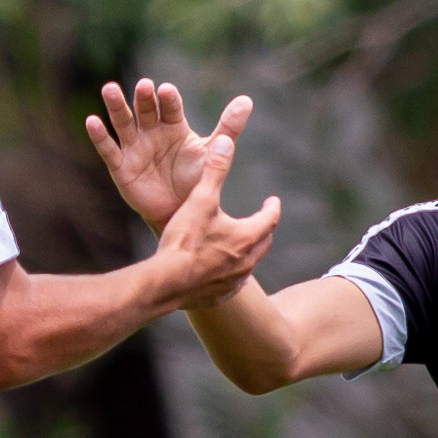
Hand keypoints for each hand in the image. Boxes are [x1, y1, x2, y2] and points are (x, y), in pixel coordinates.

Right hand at [87, 79, 253, 230]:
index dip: (168, 100)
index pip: (171, 108)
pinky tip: (92, 121)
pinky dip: (100, 136)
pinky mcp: (121, 166)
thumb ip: (228, 128)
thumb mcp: (212, 152)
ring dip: (116, 106)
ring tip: (110, 89)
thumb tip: (247, 100)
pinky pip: (109, 149)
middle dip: (144, 98)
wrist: (180, 213)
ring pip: (124, 123)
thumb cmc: (196, 180)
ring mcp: (135, 148)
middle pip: (146, 110)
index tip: (167, 91)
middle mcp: (152, 132)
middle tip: (144, 86)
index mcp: (174, 126)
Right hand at [149, 119, 278, 304]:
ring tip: (242, 246)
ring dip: (249, 253)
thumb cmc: (183, 240)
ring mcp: (233, 282)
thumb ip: (214, 170)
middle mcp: (246, 261)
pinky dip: (231, 275)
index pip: (269, 218)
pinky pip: (232, 285)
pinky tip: (222, 273)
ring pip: (249, 265)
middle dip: (264, 230)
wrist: (165, 283)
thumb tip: (226, 141)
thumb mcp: (200, 200)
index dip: (272, 207)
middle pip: (264, 243)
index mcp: (246, 236)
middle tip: (261, 221)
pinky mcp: (218, 296)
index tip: (272, 200)